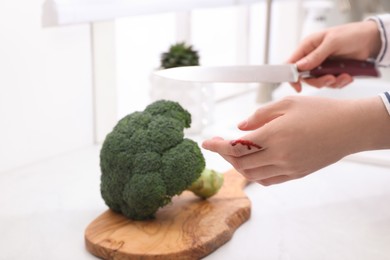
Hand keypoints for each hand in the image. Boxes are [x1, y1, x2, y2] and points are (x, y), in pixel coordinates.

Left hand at [202, 96, 389, 185]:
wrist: (349, 128)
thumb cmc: (320, 111)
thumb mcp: (287, 103)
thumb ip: (259, 115)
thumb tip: (239, 128)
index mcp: (275, 135)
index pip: (236, 145)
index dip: (217, 146)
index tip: (206, 142)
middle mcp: (280, 155)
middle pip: (240, 163)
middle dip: (225, 154)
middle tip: (219, 143)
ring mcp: (288, 168)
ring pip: (252, 175)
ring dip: (238, 165)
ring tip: (234, 152)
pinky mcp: (296, 174)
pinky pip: (268, 180)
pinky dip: (254, 174)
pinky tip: (252, 163)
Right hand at [288, 20, 380, 91]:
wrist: (370, 40)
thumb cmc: (351, 34)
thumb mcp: (332, 42)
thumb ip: (315, 55)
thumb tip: (299, 66)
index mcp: (307, 46)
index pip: (291, 63)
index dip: (291, 76)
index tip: (298, 86)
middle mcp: (312, 57)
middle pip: (305, 77)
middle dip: (318, 81)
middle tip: (331, 78)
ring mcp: (322, 66)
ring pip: (318, 82)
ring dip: (332, 82)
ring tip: (344, 75)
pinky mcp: (332, 72)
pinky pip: (331, 83)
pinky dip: (340, 82)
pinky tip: (348, 75)